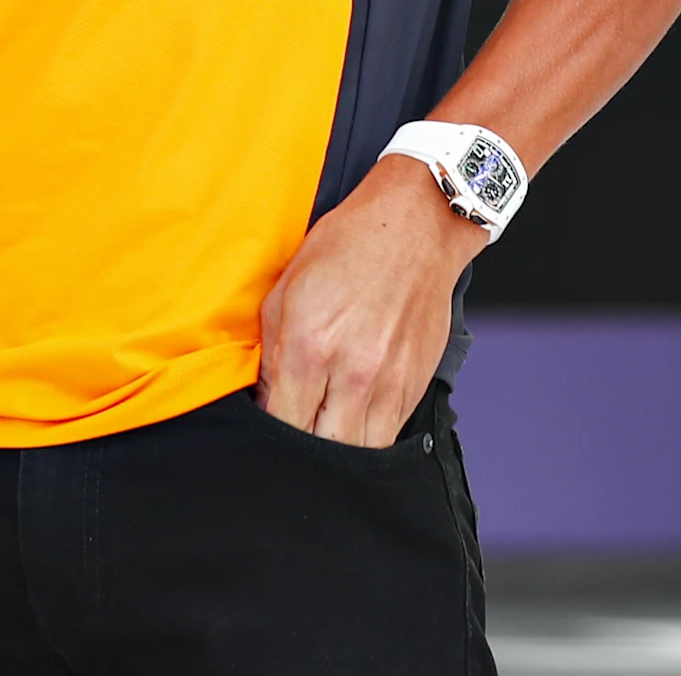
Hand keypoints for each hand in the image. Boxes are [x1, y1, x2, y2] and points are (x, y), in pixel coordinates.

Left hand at [256, 155, 488, 446]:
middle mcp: (352, 373)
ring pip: (362, 452)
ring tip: (322, 434)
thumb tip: (265, 397)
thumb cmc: (347, 248)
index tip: (263, 430)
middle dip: (303, 452)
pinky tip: (352, 422)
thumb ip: (272, 352)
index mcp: (311, 348)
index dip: (269, 435)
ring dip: (338, 450)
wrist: (414, 229)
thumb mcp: (286, 291)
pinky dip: (368, 438)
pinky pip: (390, 434)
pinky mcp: (417, 386)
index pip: (283, 423)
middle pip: (325, 451)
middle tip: (292, 437)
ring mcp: (390, 384)